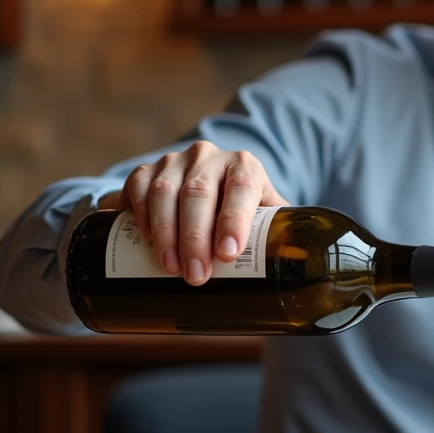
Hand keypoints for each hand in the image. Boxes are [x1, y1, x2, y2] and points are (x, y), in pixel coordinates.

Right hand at [98, 141, 288, 285]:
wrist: (206, 188)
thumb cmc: (239, 210)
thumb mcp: (262, 214)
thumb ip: (278, 233)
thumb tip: (294, 264)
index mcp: (244, 166)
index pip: (241, 187)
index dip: (233, 220)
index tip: (227, 255)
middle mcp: (209, 157)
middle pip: (199, 194)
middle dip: (195, 239)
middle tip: (196, 275)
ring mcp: (174, 160)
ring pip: (165, 191)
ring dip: (166, 232)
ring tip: (171, 268)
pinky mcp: (146, 169)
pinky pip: (138, 187)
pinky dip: (142, 214)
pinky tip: (148, 241)